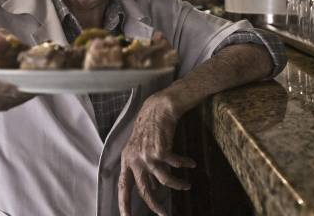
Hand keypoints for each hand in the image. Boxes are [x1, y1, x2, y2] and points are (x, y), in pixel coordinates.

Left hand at [118, 92, 195, 215]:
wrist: (157, 109)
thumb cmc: (149, 129)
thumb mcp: (139, 149)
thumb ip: (142, 168)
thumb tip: (152, 189)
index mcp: (126, 160)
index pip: (123, 186)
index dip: (124, 204)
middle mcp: (134, 160)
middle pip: (144, 190)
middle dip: (154, 205)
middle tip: (164, 214)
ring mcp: (147, 155)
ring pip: (163, 180)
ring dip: (177, 185)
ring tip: (187, 186)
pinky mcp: (161, 150)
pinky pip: (176, 165)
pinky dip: (184, 165)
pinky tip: (191, 163)